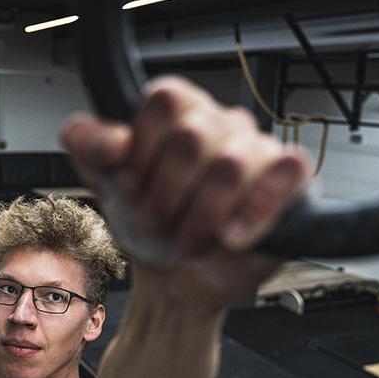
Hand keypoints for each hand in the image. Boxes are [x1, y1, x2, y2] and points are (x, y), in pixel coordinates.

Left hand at [61, 76, 312, 309]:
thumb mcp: (103, 182)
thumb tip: (119, 140)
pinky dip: (254, 212)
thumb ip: (87, 143)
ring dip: (200, 216)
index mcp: (179, 113)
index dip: (143, 151)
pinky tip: (231, 237)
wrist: (174, 278)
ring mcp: (257, 151)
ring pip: (232, 163)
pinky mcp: (291, 183)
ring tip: (190, 238)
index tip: (133, 183)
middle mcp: (222, 125)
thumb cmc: (148, 224)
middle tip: (160, 222)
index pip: (165, 98)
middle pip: (192, 137)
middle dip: (165, 196)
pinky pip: (288, 171)